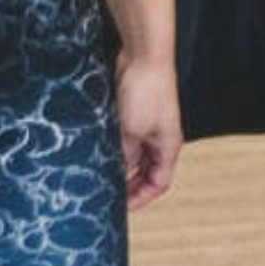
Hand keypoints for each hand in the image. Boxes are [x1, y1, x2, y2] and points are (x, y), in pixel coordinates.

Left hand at [112, 52, 181, 209]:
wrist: (143, 57)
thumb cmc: (147, 91)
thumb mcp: (131, 133)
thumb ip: (124, 158)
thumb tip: (114, 177)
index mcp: (167, 146)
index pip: (159, 183)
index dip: (141, 198)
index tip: (119, 208)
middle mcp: (159, 139)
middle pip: (146, 172)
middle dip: (127, 184)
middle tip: (104, 194)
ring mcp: (147, 126)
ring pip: (133, 156)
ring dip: (118, 166)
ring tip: (97, 174)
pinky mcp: (134, 114)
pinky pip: (124, 140)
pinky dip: (112, 149)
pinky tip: (97, 151)